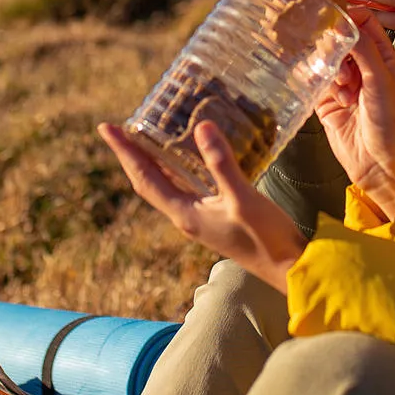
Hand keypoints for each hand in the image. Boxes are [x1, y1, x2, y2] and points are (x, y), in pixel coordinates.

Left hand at [98, 120, 307, 292]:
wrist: (287, 267)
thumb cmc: (266, 237)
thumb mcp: (243, 197)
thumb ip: (222, 163)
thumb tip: (202, 126)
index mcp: (185, 214)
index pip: (144, 178)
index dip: (124, 152)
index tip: (107, 127)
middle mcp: (186, 217)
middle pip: (148, 181)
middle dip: (131, 155)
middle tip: (118, 128)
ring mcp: (199, 218)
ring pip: (164, 185)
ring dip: (150, 161)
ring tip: (144, 137)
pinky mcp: (213, 216)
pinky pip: (183, 187)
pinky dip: (175, 168)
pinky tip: (185, 156)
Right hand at [316, 9, 394, 219]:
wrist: (380, 164)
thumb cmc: (391, 122)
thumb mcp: (381, 79)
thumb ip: (363, 48)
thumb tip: (344, 22)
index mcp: (382, 56)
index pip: (364, 23)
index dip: (349, 18)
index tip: (336, 20)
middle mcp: (362, 66)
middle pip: (339, 39)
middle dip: (336, 47)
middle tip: (343, 65)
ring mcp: (343, 83)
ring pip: (325, 59)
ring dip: (331, 71)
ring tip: (344, 90)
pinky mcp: (326, 101)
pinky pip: (314, 81)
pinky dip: (319, 84)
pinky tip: (334, 98)